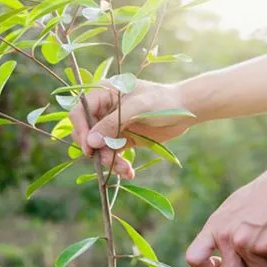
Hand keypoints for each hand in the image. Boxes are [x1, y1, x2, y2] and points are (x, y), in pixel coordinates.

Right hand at [69, 79, 196, 179]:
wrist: (186, 111)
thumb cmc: (162, 101)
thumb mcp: (137, 108)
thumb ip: (112, 124)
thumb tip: (90, 142)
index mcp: (103, 93)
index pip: (80, 112)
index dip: (81, 130)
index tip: (89, 147)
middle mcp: (104, 110)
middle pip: (87, 133)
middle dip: (96, 150)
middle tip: (108, 161)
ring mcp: (112, 126)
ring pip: (100, 148)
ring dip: (109, 161)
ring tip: (125, 170)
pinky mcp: (122, 139)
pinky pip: (113, 154)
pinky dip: (119, 165)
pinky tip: (128, 173)